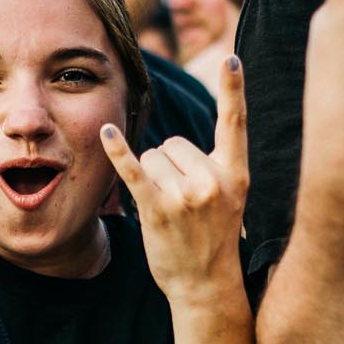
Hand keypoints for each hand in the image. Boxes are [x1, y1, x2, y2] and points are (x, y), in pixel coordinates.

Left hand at [102, 52, 248, 299]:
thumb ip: (217, 166)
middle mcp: (214, 180)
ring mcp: (187, 195)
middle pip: (175, 142)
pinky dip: (118, 151)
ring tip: (169, 209)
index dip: (233, 89)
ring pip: (153, 156)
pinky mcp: (159, 208)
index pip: (235, 123)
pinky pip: (134, 169)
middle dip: (170, 165)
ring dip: (152, 177)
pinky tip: (107, 134)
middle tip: (182, 201)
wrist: (206, 285)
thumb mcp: (231, 199)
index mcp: (236, 174)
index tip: (231, 58)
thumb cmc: (213, 238)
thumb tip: (178, 139)